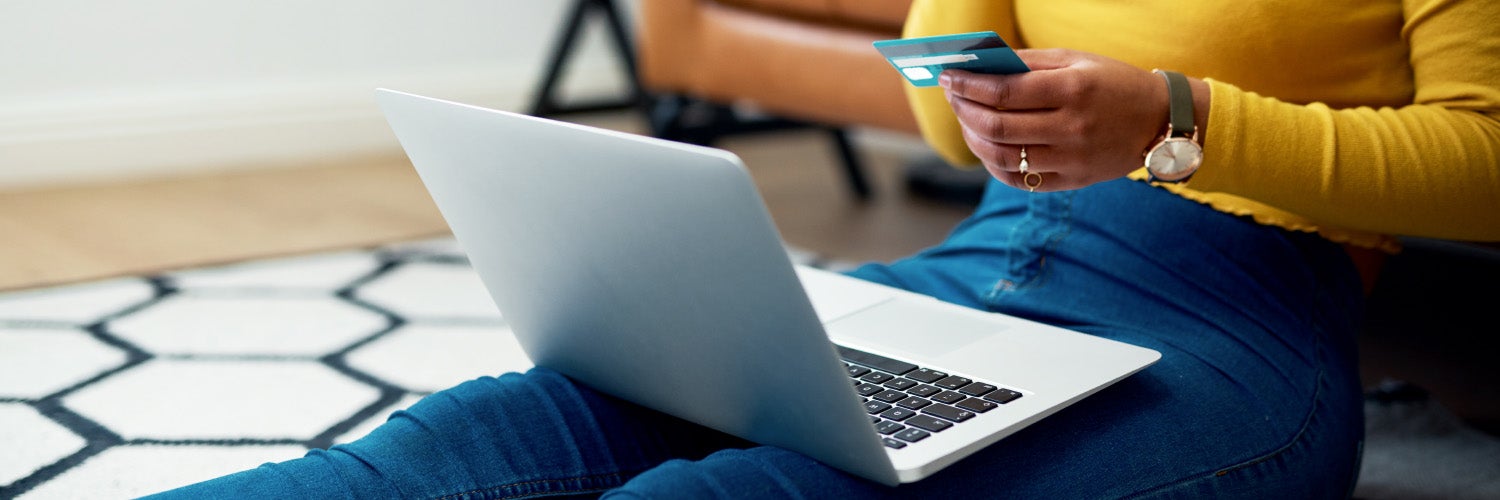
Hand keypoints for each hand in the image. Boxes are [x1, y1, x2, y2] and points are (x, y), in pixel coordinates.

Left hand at [939, 48, 1186, 191]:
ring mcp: (1072, 158)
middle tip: (953, 96)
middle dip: (964, 110)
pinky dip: (994, 165)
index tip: (948, 76)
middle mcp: (1072, 127)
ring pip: (1004, 157)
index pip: (1005, 92)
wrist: (1161, 120)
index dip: (969, 85)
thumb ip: (1028, 62)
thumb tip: (979, 64)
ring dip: (974, 138)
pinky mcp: (1073, 181)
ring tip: (966, 120)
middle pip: (998, 127)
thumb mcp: (1077, 60)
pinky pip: (1020, 180)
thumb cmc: (1112, 83)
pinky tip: (987, 147)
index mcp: (1073, 89)